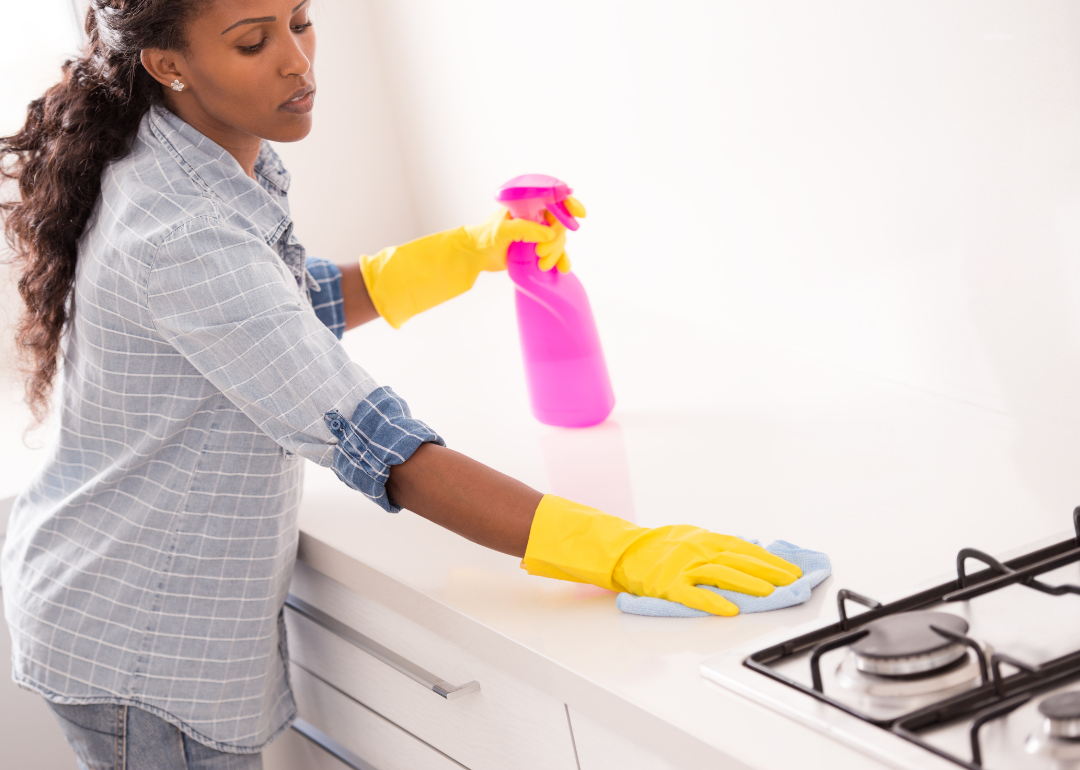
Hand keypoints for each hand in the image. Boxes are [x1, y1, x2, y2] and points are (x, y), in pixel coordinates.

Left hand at [464, 196, 585, 272]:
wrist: (478, 255)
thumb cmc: (486, 237)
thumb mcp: (503, 230)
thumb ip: (525, 229)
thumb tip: (549, 235)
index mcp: (528, 206)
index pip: (553, 200)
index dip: (568, 204)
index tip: (579, 214)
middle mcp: (536, 217)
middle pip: (559, 224)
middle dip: (555, 240)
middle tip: (541, 252)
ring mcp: (538, 233)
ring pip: (559, 240)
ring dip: (555, 253)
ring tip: (541, 264)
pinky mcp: (538, 248)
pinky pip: (556, 253)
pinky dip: (561, 260)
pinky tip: (562, 268)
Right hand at [521, 496, 801, 615]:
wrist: (622, 550)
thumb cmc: (657, 546)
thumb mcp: (691, 538)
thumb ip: (717, 547)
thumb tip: (748, 554)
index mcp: (705, 539)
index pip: (745, 549)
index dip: (770, 560)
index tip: (792, 570)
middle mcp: (698, 549)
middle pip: (740, 561)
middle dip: (769, 572)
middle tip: (792, 583)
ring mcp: (683, 566)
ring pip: (722, 575)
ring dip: (749, 584)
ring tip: (770, 594)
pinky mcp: (668, 585)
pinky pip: (694, 595)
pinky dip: (713, 602)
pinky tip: (730, 610)